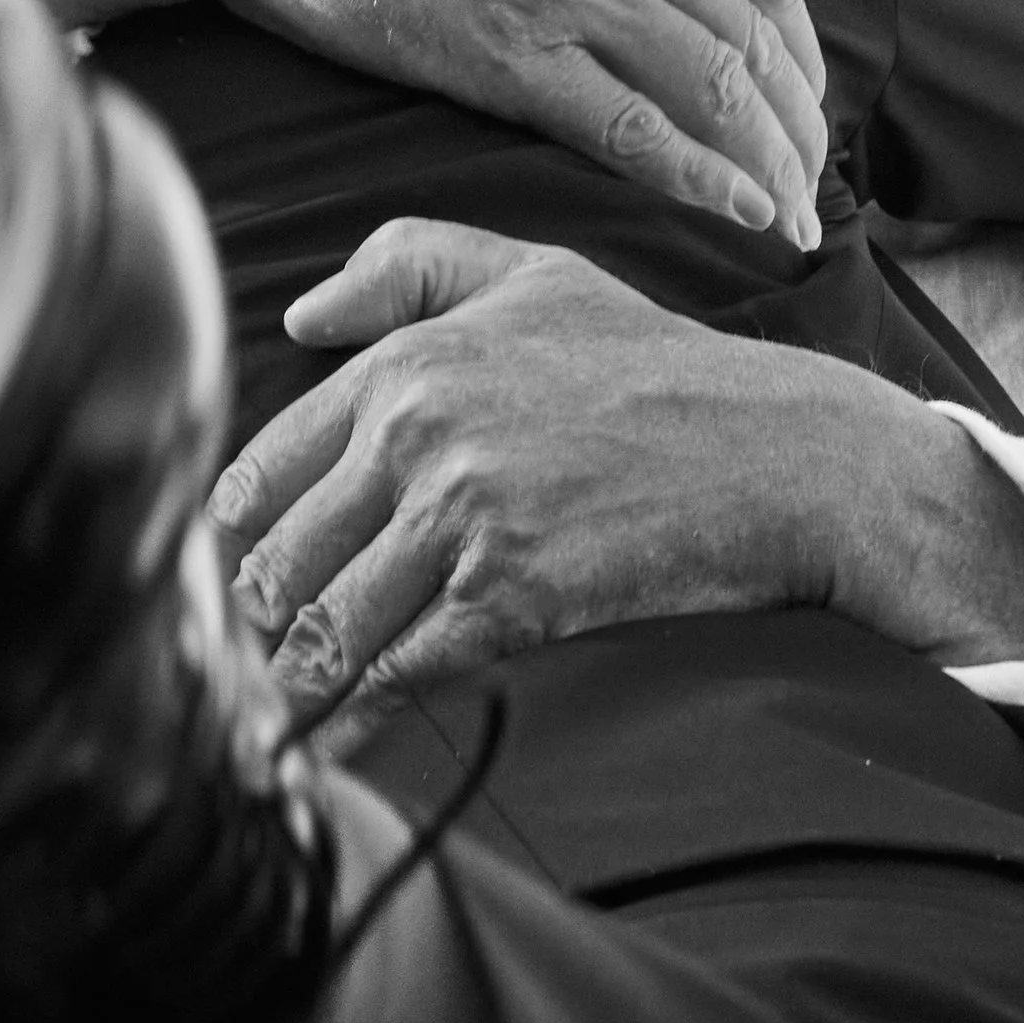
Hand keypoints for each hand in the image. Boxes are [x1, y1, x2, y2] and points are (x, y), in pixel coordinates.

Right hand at [87, 0, 826, 248]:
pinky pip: (633, 131)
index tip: (807, 103)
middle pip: (753, 40)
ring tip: (791, 214)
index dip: (798, 52)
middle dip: (799, 122)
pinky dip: (702, 179)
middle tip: (814, 179)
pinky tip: (741, 213)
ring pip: (712, 91)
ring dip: (769, 164)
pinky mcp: (507, 57)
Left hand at [207, 219, 1023, 732]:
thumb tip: (301, 315)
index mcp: (406, 365)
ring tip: (274, 721)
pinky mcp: (509, 601)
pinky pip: (392, 677)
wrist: (784, 452)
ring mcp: (461, 522)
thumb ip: (409, 268)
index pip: (262, 470)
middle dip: (256, 627)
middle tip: (247, 668)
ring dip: (290, 686)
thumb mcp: (538, 277)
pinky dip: (346, 726)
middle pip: (279, 560)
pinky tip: (324, 755)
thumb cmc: (666, 367)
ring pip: (324, 628)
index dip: (239, 541)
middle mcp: (417, 437)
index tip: (239, 584)